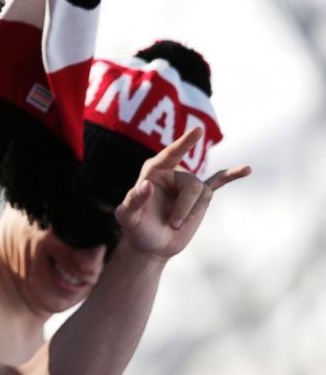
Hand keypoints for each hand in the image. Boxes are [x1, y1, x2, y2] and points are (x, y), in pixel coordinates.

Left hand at [115, 128, 250, 258]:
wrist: (152, 243)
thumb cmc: (136, 227)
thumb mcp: (127, 217)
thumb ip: (133, 200)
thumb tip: (146, 184)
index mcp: (154, 170)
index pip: (170, 154)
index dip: (184, 143)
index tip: (197, 131)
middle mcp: (172, 172)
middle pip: (191, 185)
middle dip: (185, 208)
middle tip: (173, 224)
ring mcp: (188, 183)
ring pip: (203, 193)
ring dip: (192, 212)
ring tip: (177, 223)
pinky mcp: (200, 196)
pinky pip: (219, 182)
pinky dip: (232, 175)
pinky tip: (247, 169)